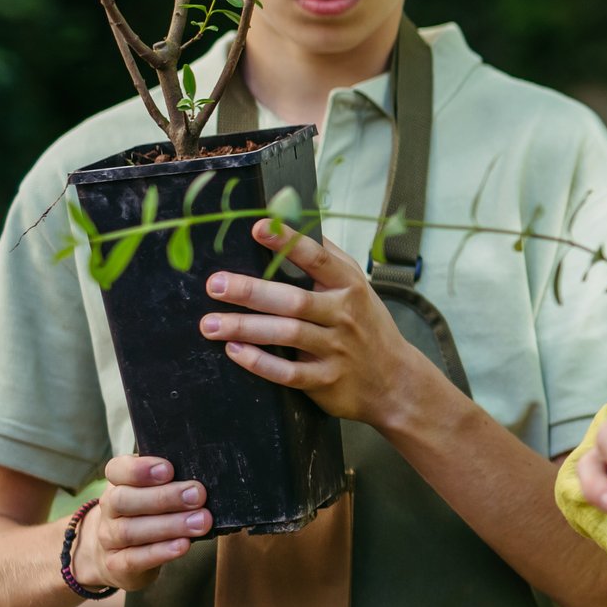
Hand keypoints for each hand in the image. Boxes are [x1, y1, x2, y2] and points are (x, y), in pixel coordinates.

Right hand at [74, 454, 210, 590]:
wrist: (112, 555)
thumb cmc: (146, 513)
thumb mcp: (154, 491)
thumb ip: (172, 481)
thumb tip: (202, 476)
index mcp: (118, 484)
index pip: (117, 470)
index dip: (139, 469)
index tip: (168, 470)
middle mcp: (108, 510)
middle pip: (124, 500)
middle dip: (164, 497)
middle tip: (198, 495)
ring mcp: (108, 539)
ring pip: (131, 531)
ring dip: (170, 525)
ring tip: (201, 521)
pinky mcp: (116, 565)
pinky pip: (134, 559)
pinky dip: (160, 552)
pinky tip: (183, 545)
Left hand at [199, 220, 439, 432]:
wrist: (396, 381)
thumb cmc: (367, 326)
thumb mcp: (359, 288)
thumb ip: (329, 261)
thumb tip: (293, 225)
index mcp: (349, 286)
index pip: (318, 259)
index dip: (288, 243)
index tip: (258, 228)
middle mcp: (343, 315)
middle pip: (295, 300)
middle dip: (252, 291)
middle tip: (216, 284)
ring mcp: (336, 349)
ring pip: (287, 334)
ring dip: (245, 327)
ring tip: (210, 324)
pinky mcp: (326, 380)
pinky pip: (289, 372)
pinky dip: (260, 362)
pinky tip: (235, 351)